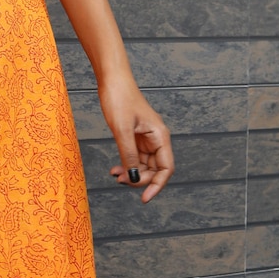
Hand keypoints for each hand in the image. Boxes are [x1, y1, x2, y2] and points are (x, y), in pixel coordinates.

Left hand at [98, 77, 173, 202]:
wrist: (112, 79)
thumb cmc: (119, 98)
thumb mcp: (122, 130)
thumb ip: (129, 156)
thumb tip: (134, 178)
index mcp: (160, 136)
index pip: (166, 169)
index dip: (157, 185)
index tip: (144, 198)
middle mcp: (156, 139)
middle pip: (155, 169)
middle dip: (140, 179)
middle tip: (121, 181)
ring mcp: (146, 138)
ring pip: (144, 165)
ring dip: (131, 173)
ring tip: (115, 176)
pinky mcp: (135, 136)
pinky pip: (134, 157)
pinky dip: (126, 165)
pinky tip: (115, 169)